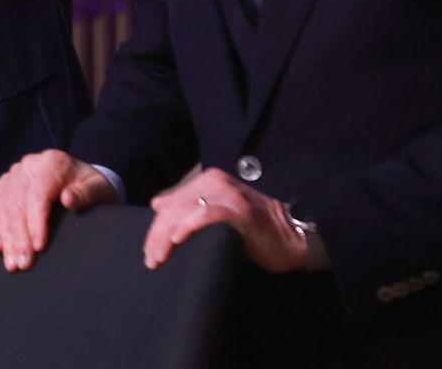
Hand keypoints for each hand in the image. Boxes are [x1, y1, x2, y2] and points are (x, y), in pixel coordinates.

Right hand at [0, 149, 117, 270]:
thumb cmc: (92, 187)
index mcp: (52, 163)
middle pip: (17, 203)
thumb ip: (87, 193)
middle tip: (23, 264)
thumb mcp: (99, 188)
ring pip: (2, 207)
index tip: (39, 248)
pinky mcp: (4, 185)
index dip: (36, 222)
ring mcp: (14, 174)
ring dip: (6, 238)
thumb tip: (68, 199)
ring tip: (12, 264)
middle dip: (19, 237)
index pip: (38, 194)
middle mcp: (29, 165)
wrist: (81, 179)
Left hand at [142, 167, 307, 273]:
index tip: (149, 250)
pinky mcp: (239, 209)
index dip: (156, 227)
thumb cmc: (254, 230)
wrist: (293, 237)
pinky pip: (206, 215)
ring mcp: (228, 194)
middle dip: (157, 235)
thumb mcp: (218, 212)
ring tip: (158, 258)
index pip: (172, 202)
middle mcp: (216, 182)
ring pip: (185, 211)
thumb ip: (190, 206)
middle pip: (174, 207)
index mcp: (208, 181)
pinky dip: (189, 226)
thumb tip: (157, 204)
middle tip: (150, 260)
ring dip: (166, 236)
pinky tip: (177, 240)